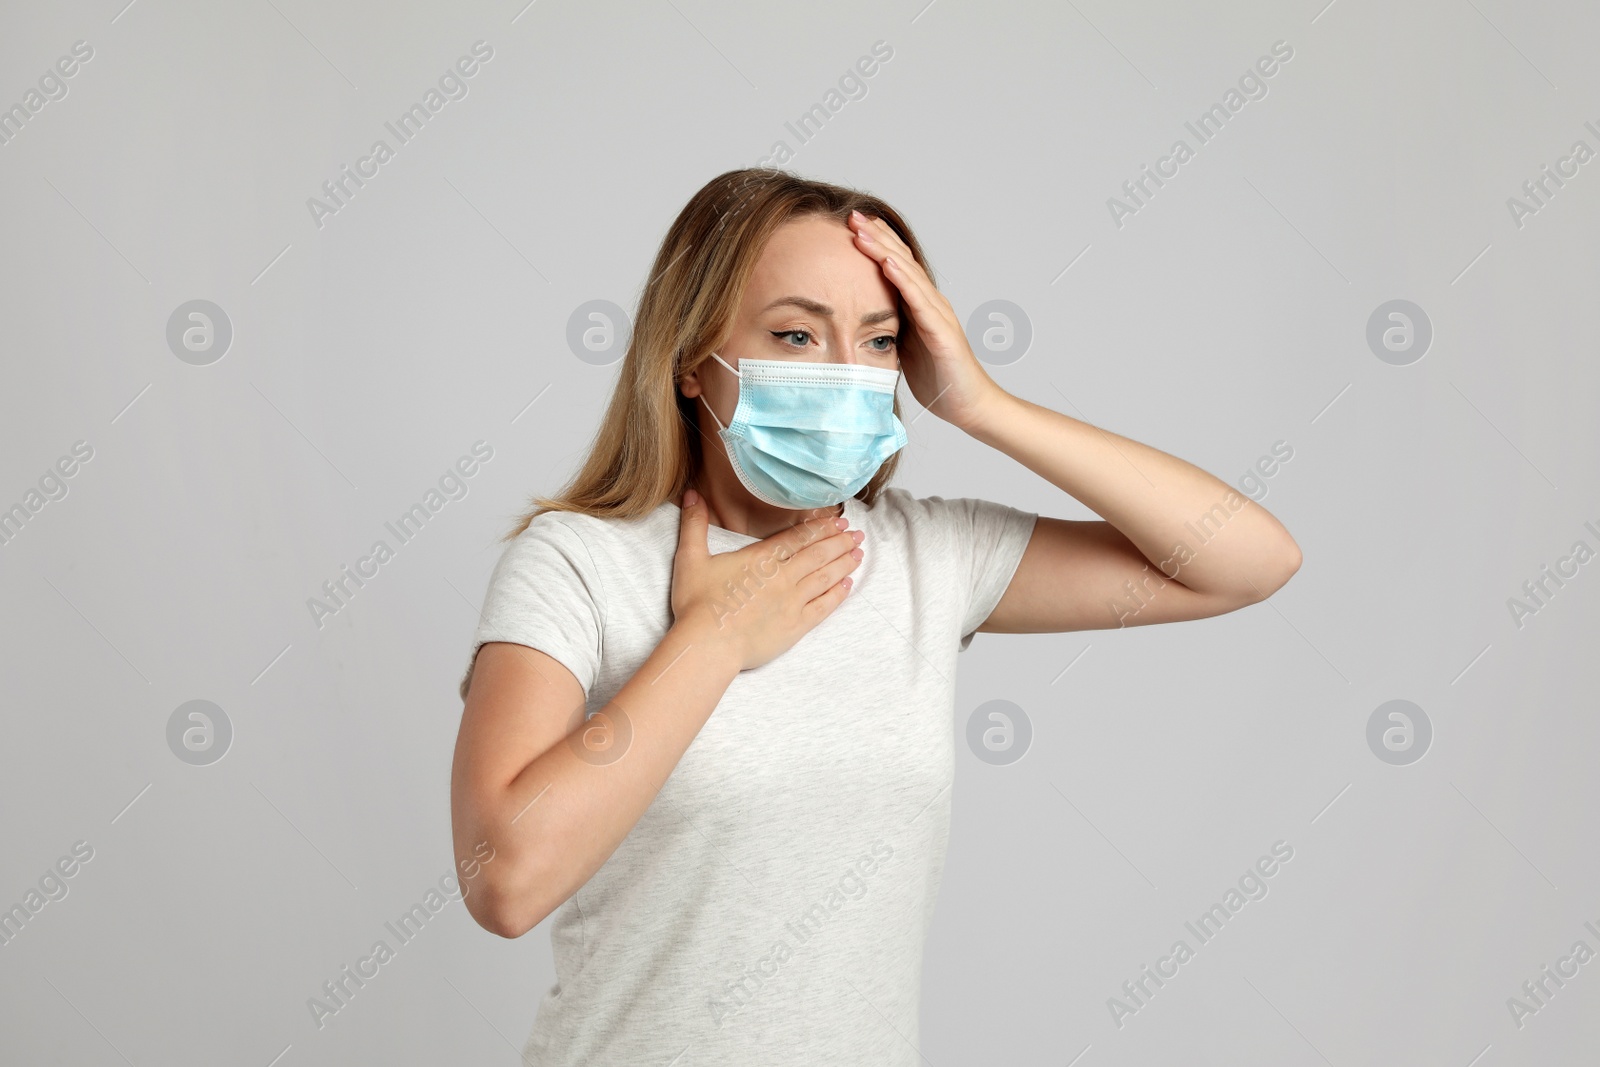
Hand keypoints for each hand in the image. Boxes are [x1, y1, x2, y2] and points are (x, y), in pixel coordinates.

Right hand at [670, 490, 863, 670]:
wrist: (707, 645)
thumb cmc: (697, 605)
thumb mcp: (690, 559)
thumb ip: (694, 525)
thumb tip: (690, 494)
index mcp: (762, 559)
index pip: (799, 537)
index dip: (821, 528)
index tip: (839, 521)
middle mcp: (783, 577)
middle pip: (818, 555)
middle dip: (840, 542)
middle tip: (857, 534)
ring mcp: (792, 602)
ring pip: (825, 578)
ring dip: (843, 564)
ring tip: (858, 554)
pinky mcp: (795, 627)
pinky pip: (823, 607)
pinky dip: (837, 595)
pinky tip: (846, 586)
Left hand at [848, 208, 1005, 432]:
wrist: (969, 405)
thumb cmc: (939, 378)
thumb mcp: (904, 347)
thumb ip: (889, 329)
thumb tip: (860, 321)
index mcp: (921, 306)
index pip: (897, 265)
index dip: (877, 243)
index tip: (853, 225)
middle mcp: (931, 303)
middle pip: (902, 260)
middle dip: (877, 236)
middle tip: (852, 214)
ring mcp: (938, 315)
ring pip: (908, 274)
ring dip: (884, 250)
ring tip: (862, 231)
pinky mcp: (941, 332)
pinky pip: (919, 301)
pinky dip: (903, 280)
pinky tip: (887, 264)